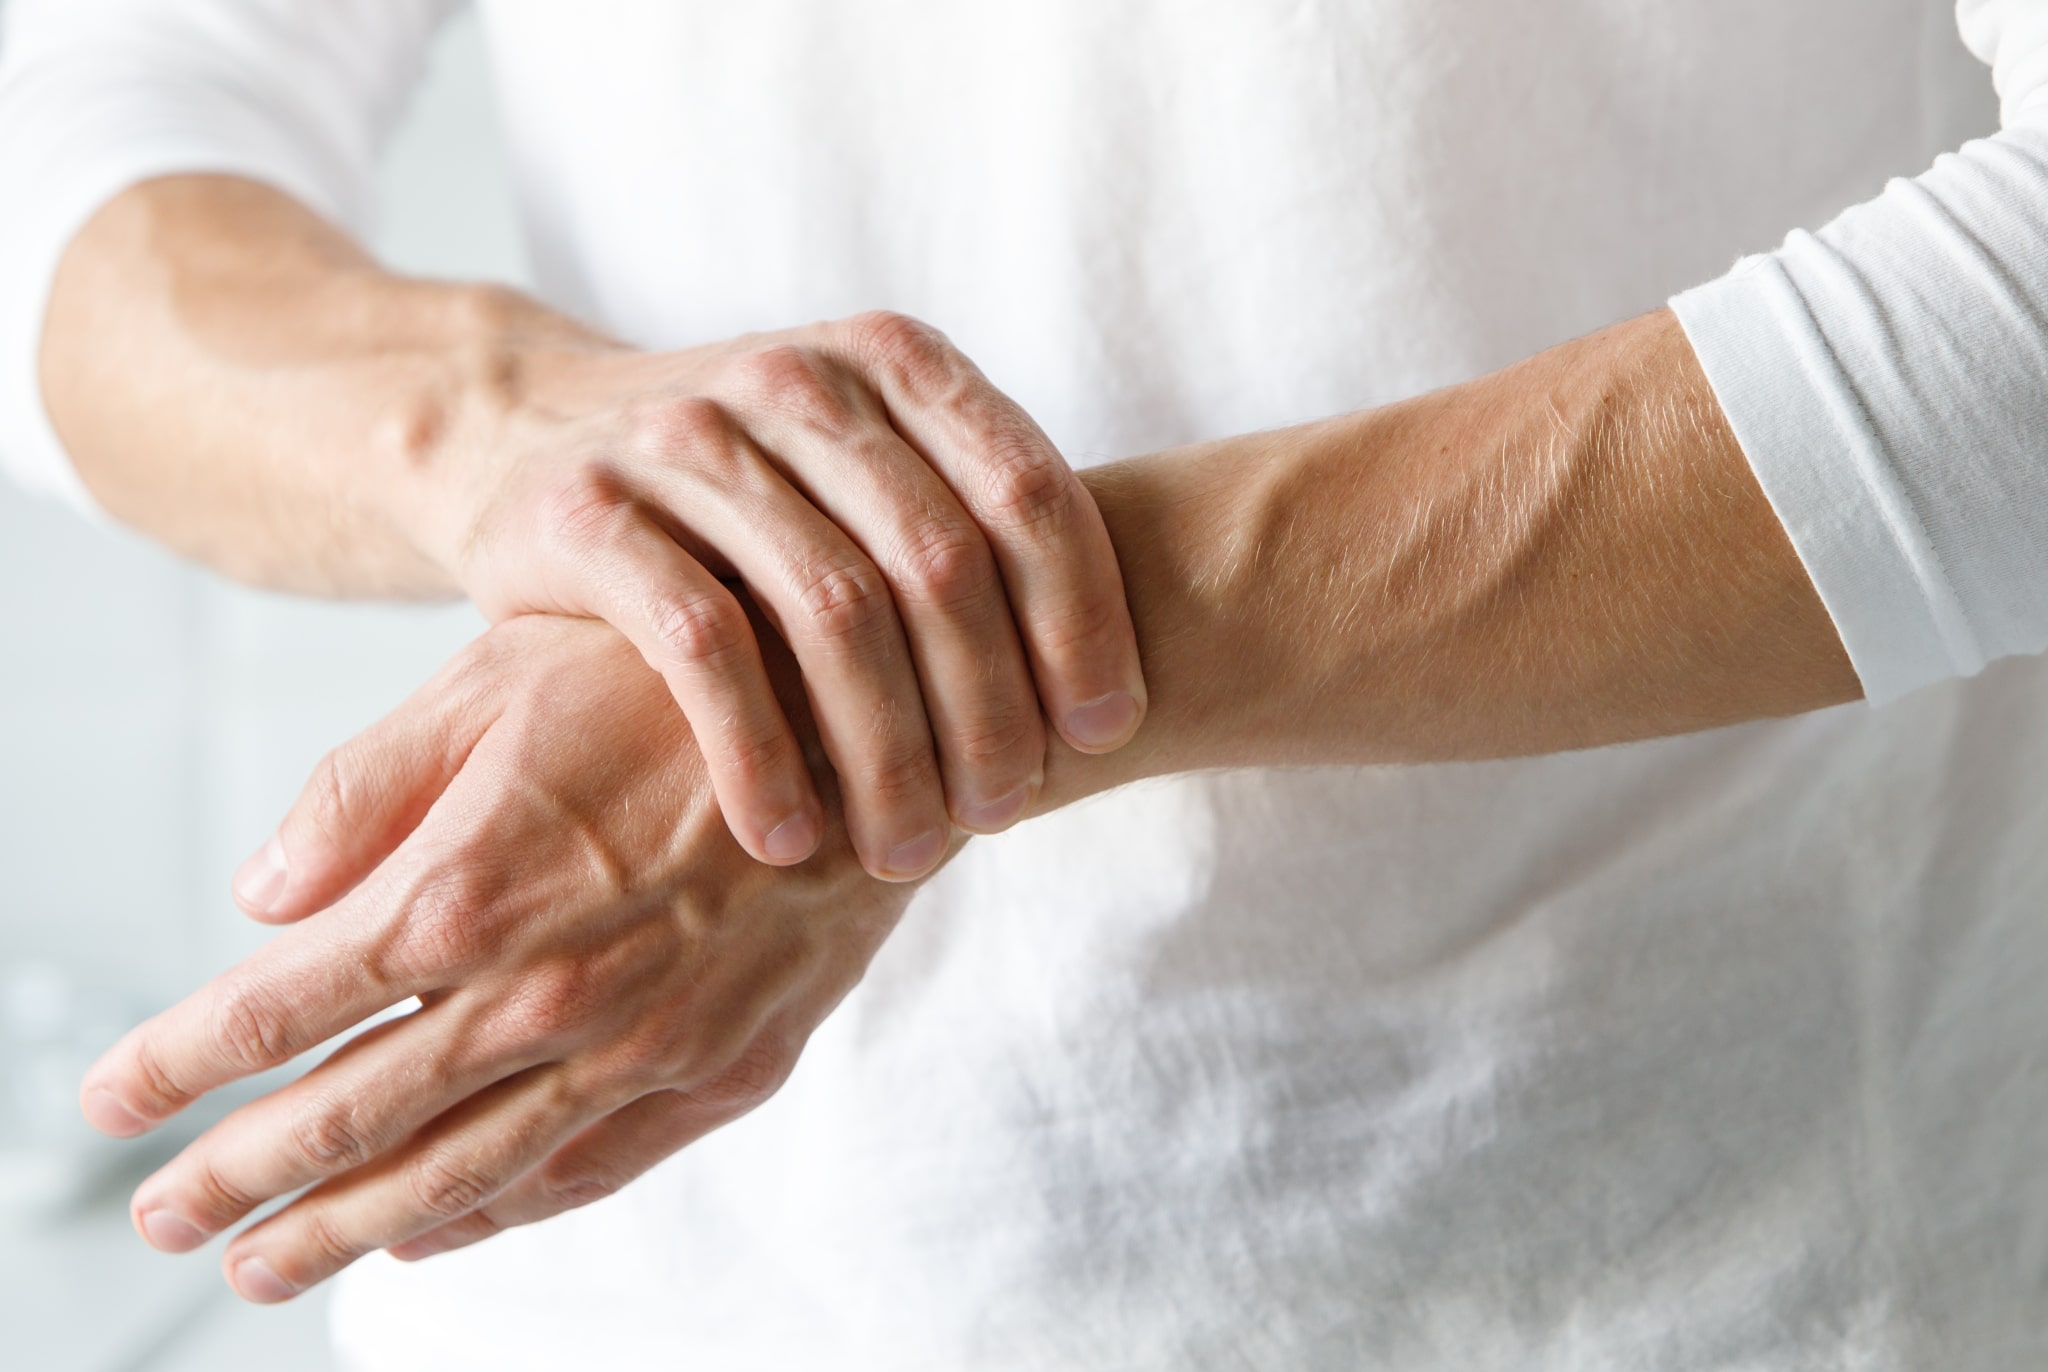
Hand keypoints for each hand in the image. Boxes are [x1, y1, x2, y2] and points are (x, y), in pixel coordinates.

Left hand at [83, 615, 925, 1301]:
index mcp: (468, 889)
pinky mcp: (726, 1068)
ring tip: (268, 1268)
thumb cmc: (682, 675)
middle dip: (238, 1180)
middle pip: (351, 1120)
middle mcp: (544, 995)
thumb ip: (370, 788)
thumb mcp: (503, 677)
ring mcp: (642, 1048)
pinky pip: (587, 1172)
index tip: (108, 1100)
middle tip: (162, 1221)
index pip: (278, 1010)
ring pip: (463, 1173)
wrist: (884, 712)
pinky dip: (500, 1214)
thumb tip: (261, 894)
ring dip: (348, 1230)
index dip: (178, 1062)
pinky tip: (442, 1237)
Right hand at [365, 309, 1143, 883]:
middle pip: (941, 564)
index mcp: (892, 360)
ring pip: (832, 612)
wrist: (522, 432)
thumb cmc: (741, 490)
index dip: (1083, 620)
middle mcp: (797, 380)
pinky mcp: (587, 511)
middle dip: (987, 711)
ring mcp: (685, 438)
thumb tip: (1112, 696)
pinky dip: (760, 756)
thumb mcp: (860, 469)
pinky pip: (703, 649)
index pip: (1029, 491)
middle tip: (999, 816)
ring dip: (886, 754)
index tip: (1102, 734)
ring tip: (906, 850)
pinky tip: (787, 839)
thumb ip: (969, 530)